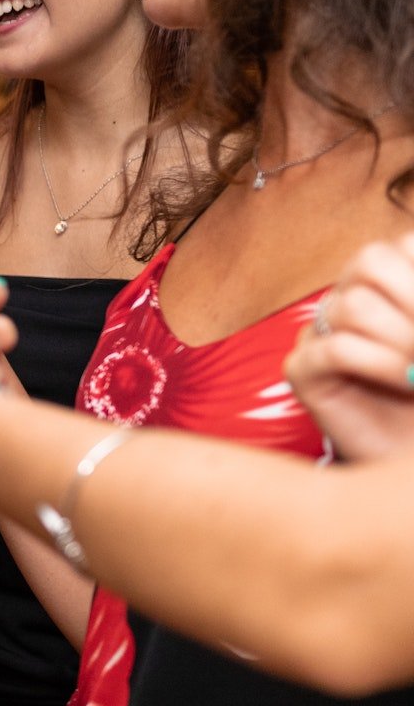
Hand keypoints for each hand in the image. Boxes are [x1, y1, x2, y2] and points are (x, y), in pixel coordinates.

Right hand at [286, 234, 413, 461]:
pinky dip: (379, 363)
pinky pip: (334, 349)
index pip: (402, 245)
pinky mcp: (302, 370)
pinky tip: (405, 382)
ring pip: (352, 305)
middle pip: (370, 260)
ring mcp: (321, 333)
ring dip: (402, 337)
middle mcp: (350, 300)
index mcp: (389, 285)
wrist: (410, 460)